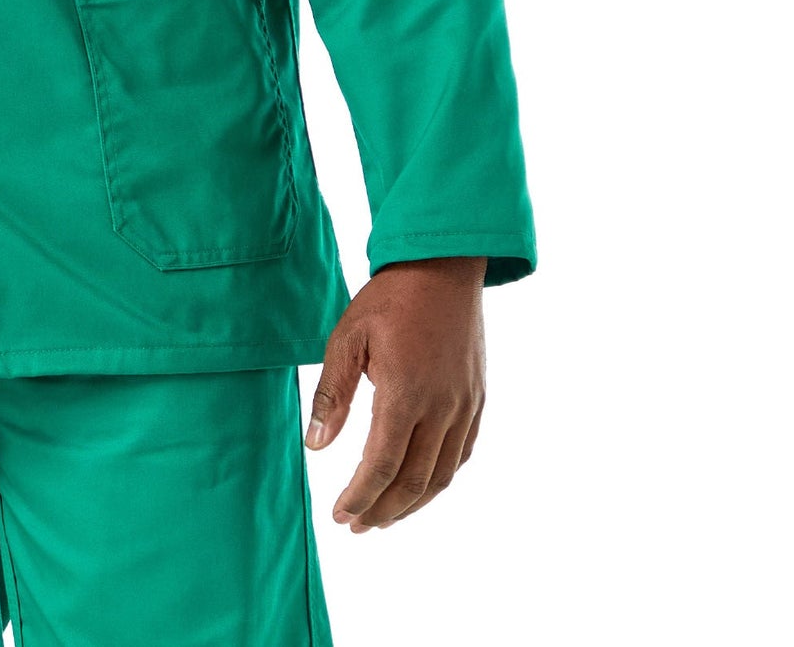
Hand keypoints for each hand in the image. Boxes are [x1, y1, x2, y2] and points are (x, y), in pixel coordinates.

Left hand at [304, 256, 486, 532]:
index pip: (381, 466)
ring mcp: (464, 406)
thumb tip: (316, 446)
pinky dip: (439, 480)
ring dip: (411, 505)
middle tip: (356, 526)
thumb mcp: (347, 338)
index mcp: (405, 394)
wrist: (443, 267)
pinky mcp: (477, 399)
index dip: (360, 497)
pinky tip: (419, 486)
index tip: (340, 515)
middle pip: (412, 482)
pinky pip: (462, 455)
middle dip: (382, 511)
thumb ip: (332, 395)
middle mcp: (441, 408)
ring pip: (441, 476)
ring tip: (383, 518)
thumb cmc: (389, 298)